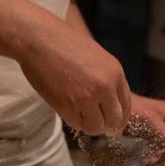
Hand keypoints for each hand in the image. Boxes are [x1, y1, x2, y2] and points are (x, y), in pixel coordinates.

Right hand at [17, 19, 130, 134]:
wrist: (38, 38)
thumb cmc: (64, 43)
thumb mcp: (96, 57)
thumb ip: (106, 79)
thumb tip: (109, 104)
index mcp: (115, 73)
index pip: (125, 105)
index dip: (121, 119)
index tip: (116, 125)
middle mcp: (104, 87)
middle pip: (113, 120)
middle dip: (106, 125)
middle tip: (97, 124)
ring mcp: (85, 98)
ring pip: (95, 127)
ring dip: (89, 124)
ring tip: (80, 114)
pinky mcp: (66, 105)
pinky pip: (76, 124)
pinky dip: (73, 120)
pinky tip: (68, 109)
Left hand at [128, 94, 164, 164]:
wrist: (114, 109)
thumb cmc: (132, 108)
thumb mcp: (150, 118)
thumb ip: (164, 133)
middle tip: (159, 160)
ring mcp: (159, 130)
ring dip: (159, 157)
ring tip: (149, 160)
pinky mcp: (150, 137)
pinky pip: (157, 149)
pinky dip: (153, 155)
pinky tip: (146, 159)